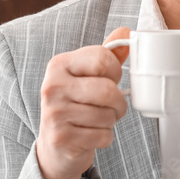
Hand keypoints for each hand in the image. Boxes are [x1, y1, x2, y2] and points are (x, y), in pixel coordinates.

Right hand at [36, 27, 129, 178]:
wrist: (56, 146)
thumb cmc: (77, 104)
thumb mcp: (89, 76)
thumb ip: (108, 55)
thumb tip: (127, 32)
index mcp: (59, 65)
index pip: (103, 58)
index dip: (116, 71)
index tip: (110, 79)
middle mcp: (52, 86)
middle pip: (108, 90)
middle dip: (118, 102)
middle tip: (111, 106)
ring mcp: (54, 113)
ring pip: (108, 115)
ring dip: (111, 121)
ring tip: (97, 120)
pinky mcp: (61, 138)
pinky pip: (103, 135)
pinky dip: (104, 137)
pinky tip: (90, 134)